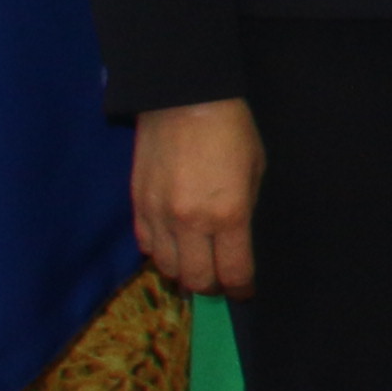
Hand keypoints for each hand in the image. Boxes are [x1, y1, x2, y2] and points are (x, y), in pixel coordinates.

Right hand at [130, 100, 263, 299]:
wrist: (182, 99)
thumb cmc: (231, 131)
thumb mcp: (254, 170)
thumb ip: (245, 210)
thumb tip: (236, 239)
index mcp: (229, 215)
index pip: (233, 271)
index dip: (241, 288)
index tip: (245, 291)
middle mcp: (190, 223)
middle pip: (197, 278)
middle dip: (212, 286)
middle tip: (220, 281)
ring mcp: (159, 216)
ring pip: (167, 267)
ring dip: (184, 273)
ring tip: (196, 267)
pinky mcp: (137, 205)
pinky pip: (145, 245)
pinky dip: (160, 254)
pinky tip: (172, 248)